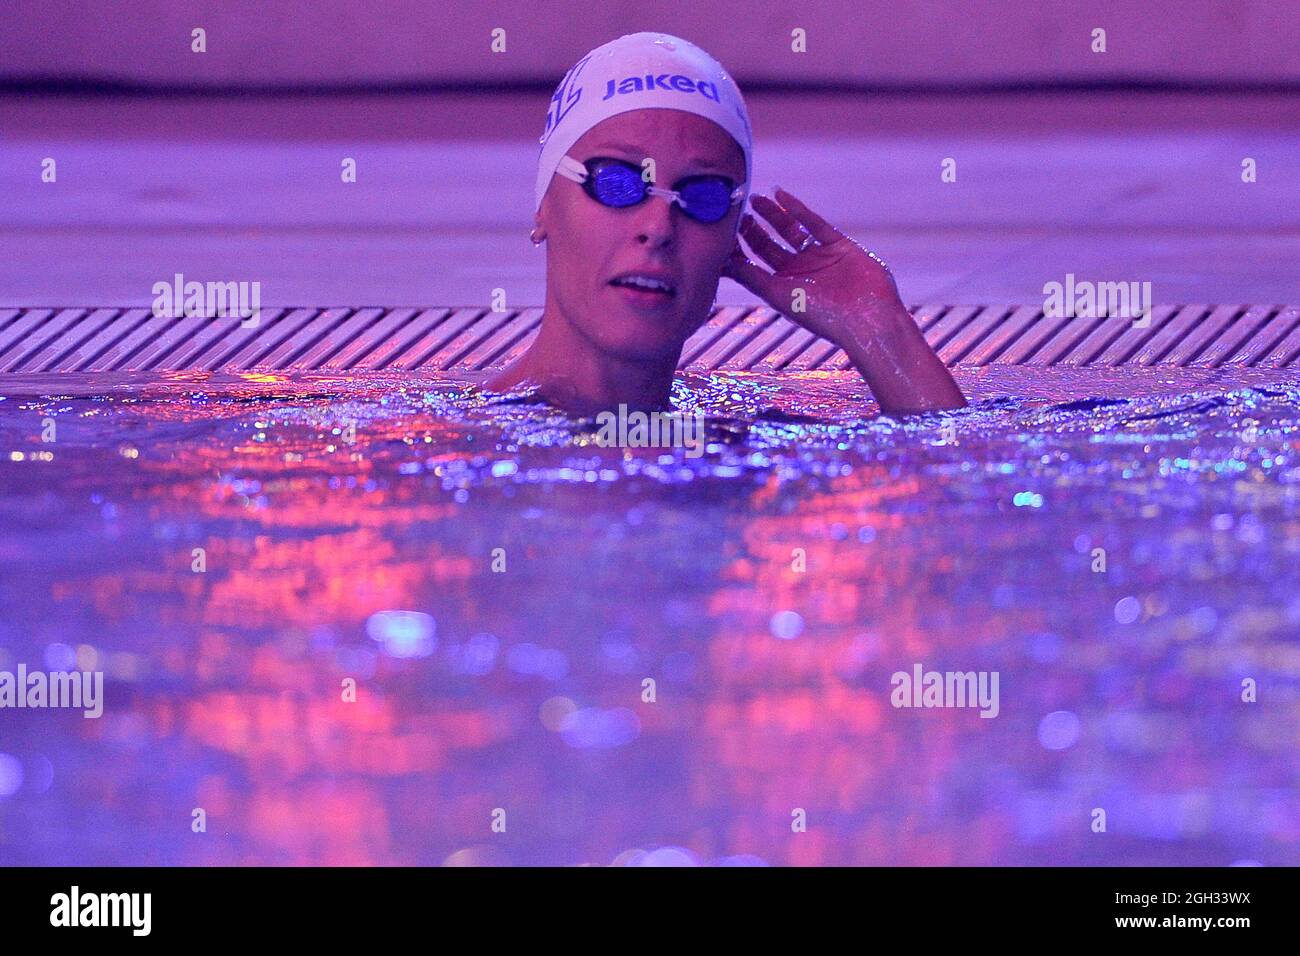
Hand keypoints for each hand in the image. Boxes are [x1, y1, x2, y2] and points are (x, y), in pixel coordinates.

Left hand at [722, 187, 906, 353]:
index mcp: (782, 288)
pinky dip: (798, 209)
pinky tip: (781, 195)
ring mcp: (819, 257)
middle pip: (770, 245)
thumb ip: (752, 278)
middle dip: (753, 229)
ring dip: (773, 215)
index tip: (723, 231)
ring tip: (755, 199)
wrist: (866, 318)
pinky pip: (814, 223)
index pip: (754, 263)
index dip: (739, 247)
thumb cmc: (819, 315)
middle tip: (737, 212)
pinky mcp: (839, 244)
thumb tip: (722, 263)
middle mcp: (799, 272)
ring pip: (791, 231)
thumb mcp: (779, 296)